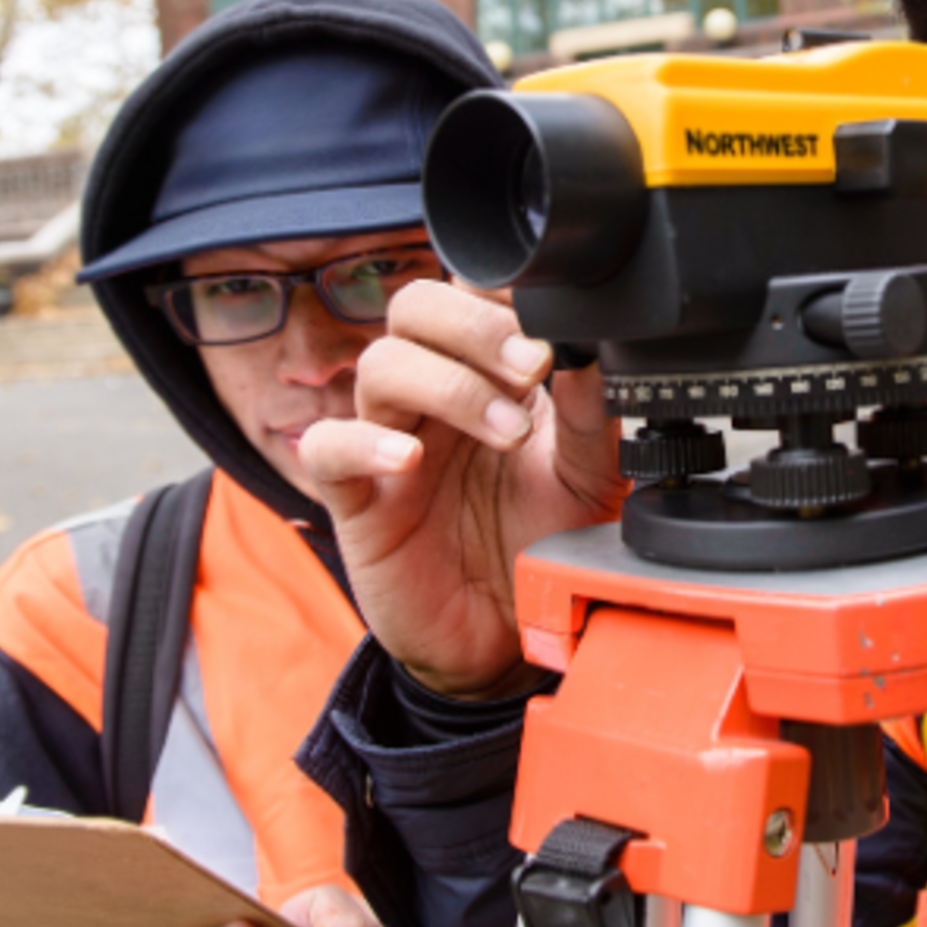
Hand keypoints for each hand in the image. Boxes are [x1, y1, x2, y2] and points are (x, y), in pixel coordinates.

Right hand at [301, 279, 626, 698]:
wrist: (511, 639)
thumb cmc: (541, 544)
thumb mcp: (590, 476)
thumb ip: (593, 412)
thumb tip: (598, 347)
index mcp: (487, 374)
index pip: (470, 292)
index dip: (500, 287)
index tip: (549, 306)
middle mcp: (433, 395)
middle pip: (415, 307)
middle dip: (474, 324)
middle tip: (532, 366)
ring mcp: (389, 440)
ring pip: (380, 365)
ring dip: (449, 385)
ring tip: (507, 430)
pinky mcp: (357, 499)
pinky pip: (328, 447)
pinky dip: (363, 442)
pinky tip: (409, 459)